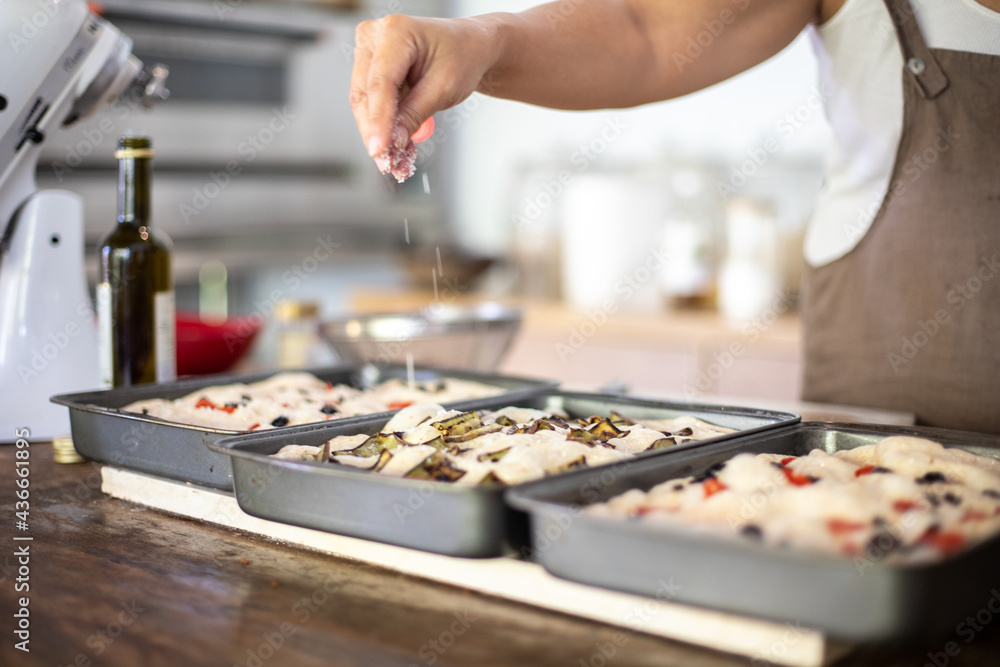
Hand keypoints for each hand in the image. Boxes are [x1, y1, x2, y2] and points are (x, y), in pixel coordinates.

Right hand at [350, 14, 498, 159]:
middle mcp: (374, 36)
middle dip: (375, 133)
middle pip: (364, 94)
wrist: (468, 47)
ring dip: (377, 134)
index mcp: (396, 32)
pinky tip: (395, 147)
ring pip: (363, 102)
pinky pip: (370, 102)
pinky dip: (382, 126)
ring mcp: (368, 50)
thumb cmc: (461, 56)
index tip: (380, 150)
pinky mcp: (368, 67)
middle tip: (388, 164)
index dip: (378, 121)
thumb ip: (414, 114)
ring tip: (395, 161)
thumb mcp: (443, 87)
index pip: (380, 83)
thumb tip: (392, 141)